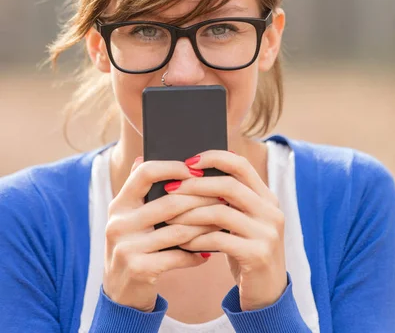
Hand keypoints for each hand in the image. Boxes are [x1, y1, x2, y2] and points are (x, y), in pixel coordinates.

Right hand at [103, 158, 220, 311]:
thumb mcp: (128, 217)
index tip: (196, 170)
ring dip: (204, 226)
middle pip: (169, 202)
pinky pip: (176, 256)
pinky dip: (195, 254)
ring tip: (222, 222)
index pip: (144, 173)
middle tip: (223, 197)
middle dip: (201, 199)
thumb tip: (144, 154)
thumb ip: (137, 189)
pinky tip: (208, 252)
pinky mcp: (138, 268)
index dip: (172, 168)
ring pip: (177, 230)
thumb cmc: (133, 245)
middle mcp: (119, 223)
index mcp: (119, 204)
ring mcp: (126, 247)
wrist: (119, 292)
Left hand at [164, 150, 287, 311]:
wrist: (267, 295)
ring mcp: (267, 233)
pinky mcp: (258, 254)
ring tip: (169, 217)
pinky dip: (196, 238)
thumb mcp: (242, 222)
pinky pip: (219, 239)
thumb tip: (189, 176)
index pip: (241, 165)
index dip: (215, 158)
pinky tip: (182, 241)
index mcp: (267, 197)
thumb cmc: (246, 251)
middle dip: (195, 185)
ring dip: (190, 213)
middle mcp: (271, 211)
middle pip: (229, 185)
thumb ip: (228, 201)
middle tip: (170, 189)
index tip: (188, 161)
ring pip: (221, 211)